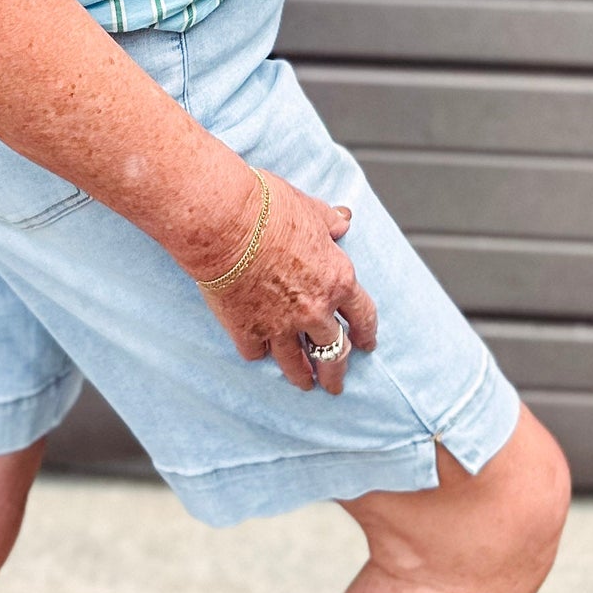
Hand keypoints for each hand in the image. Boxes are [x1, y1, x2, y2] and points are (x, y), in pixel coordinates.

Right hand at [191, 170, 378, 393]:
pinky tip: (259, 354)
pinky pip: (256, 353)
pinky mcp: (247, 331)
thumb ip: (329, 221)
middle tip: (334, 384)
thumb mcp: (310, 208)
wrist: (225, 222)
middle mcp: (314, 310)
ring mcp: (280, 325)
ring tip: (304, 384)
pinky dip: (258, 353)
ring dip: (302, 376)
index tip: (367, 344)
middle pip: (334, 352)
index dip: (366, 333)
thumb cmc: (268, 208)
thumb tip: (343, 219)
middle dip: (336, 372)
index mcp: (337, 280)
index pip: (362, 316)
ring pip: (297, 364)